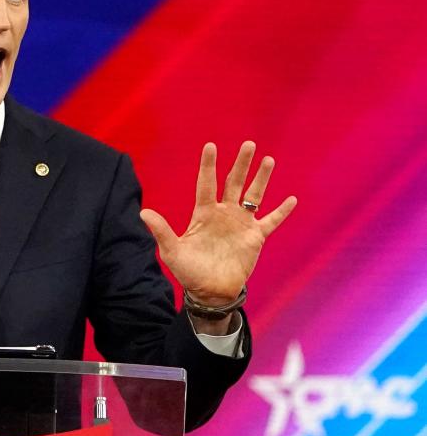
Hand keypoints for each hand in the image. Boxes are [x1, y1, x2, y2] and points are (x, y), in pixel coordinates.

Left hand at [140, 141, 296, 305]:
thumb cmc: (189, 271)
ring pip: (254, 196)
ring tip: (268, 160)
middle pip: (233, 182)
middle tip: (249, 144)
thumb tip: (143, 213)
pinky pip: (271, 221)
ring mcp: (241, 224)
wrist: (210, 291)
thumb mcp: (173, 251)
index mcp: (204, 213)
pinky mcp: (255, 237)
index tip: (211, 145)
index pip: (206, 183)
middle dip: (241, 164)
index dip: (208, 165)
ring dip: (261, 179)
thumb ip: (162, 231)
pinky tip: (292, 199)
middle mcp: (223, 213)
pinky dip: (281, 211)